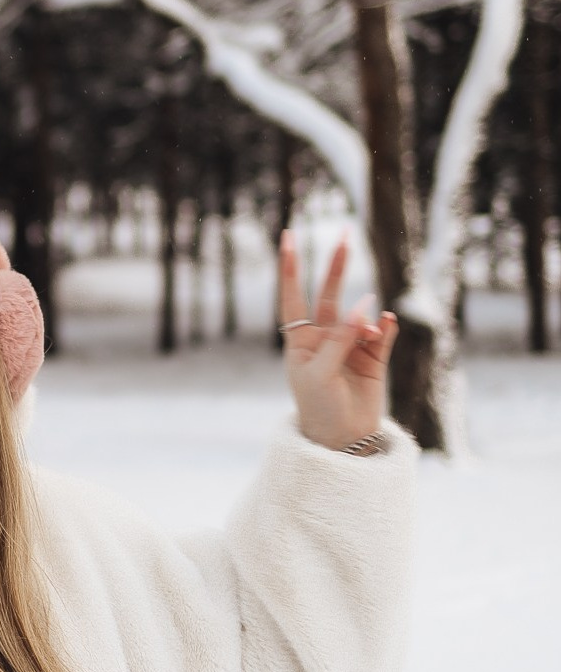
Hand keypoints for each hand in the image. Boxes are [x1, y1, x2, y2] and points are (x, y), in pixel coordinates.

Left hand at [278, 230, 397, 450]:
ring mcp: (349, 344)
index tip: (287, 238)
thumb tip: (362, 305)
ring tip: (367, 335)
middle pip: (329, 294)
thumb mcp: (320, 374)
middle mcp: (324, 338)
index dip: (290, 269)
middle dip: (336, 266)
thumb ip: (339, 339)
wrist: (342, 437)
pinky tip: (385, 323)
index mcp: (300, 341)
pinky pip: (381, 332)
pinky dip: (384, 327)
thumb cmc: (319, 407)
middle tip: (345, 234)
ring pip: (360, 315)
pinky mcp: (373, 356)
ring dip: (364, 320)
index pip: (292, 298)